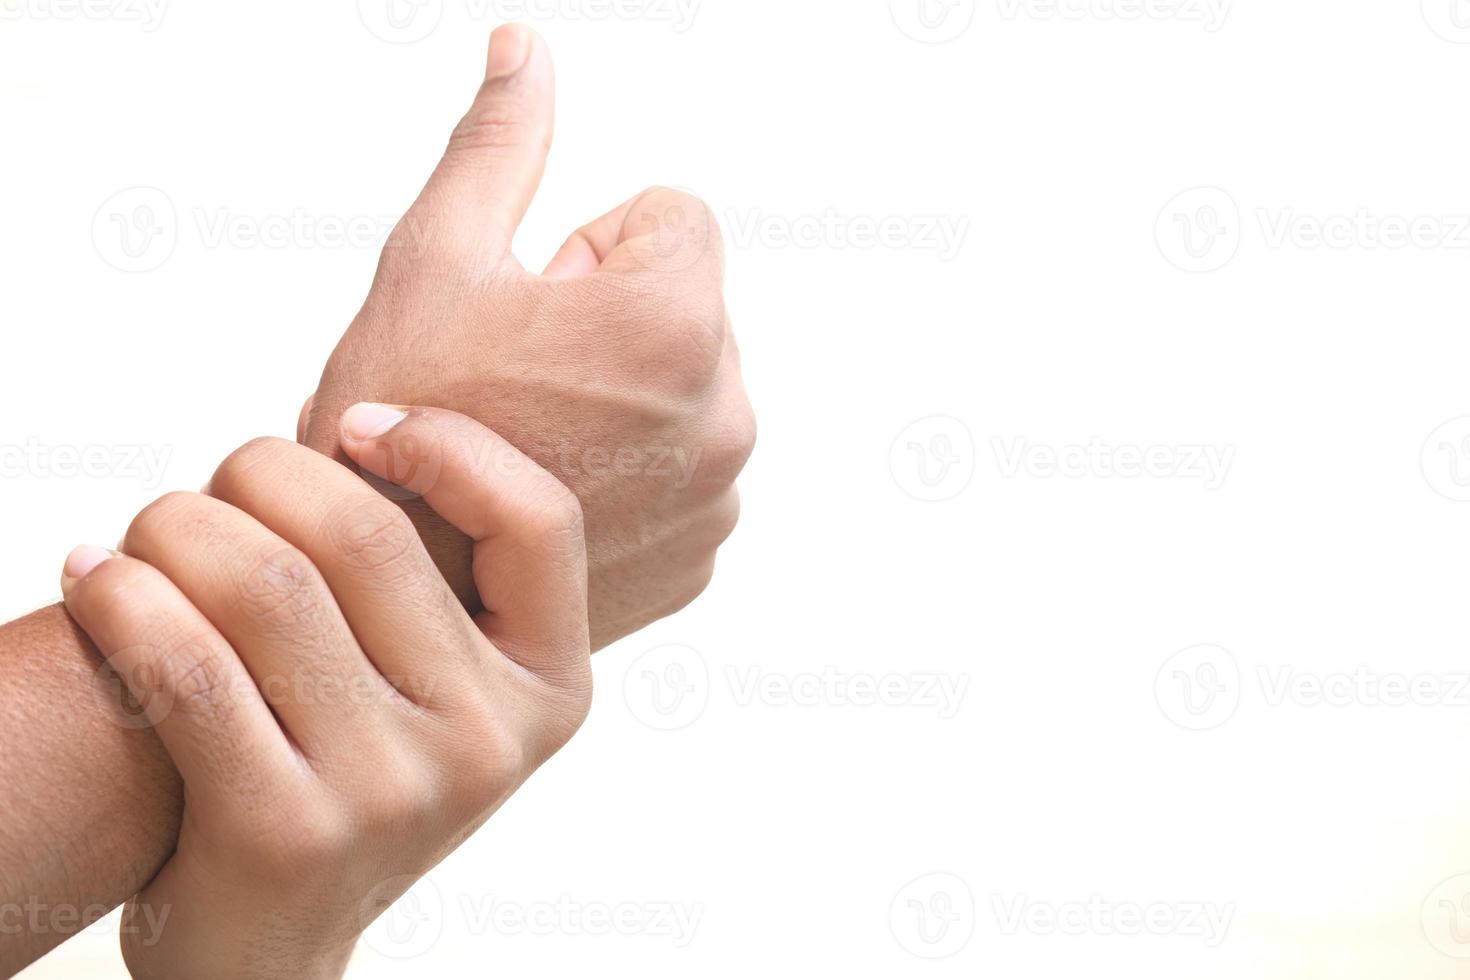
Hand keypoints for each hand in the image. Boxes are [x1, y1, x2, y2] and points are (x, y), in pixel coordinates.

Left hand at [59, 405, 591, 978]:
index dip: (450, 445)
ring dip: (174, 527)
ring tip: (145, 536)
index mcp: (549, 688)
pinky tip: (95, 581)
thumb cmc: (348, 771)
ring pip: (266, 583)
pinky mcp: (285, 831)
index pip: (540, 519)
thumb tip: (346, 434)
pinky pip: (187, 663)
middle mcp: (489, 740)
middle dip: (259, 474)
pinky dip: (122, 598)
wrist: (275, 943)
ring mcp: (395, 791)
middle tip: (212, 489)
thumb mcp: (439, 689)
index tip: (354, 430)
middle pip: (366, 534)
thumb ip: (428, 580)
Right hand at [303, 24, 754, 650]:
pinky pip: (685, 473)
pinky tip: (556, 493)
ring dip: (627, 399)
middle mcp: (728, 415)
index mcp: (678, 323)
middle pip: (688, 307)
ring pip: (687, 392)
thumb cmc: (394, 418)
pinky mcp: (701, 556)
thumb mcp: (436, 258)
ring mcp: (720, 498)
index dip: (588, 250)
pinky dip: (636, 474)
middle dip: (612, 322)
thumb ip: (500, 143)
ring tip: (532, 441)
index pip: (675, 219)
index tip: (531, 310)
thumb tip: (525, 48)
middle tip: (521, 381)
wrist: (372, 592)